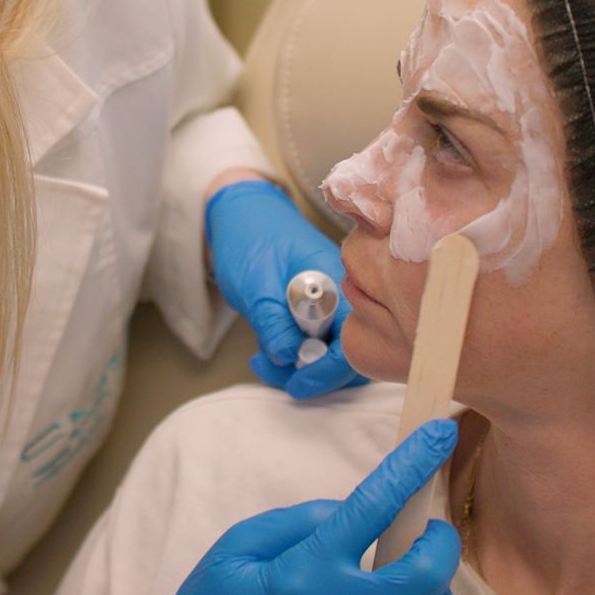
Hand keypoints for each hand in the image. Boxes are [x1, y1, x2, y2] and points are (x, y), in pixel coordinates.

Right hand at [163, 419, 460, 594]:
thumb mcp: (239, 547)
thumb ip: (300, 520)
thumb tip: (353, 509)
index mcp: (306, 572)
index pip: (373, 505)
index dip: (411, 464)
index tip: (438, 432)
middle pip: (426, 574)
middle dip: (441, 541)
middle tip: (429, 530)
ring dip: (433, 590)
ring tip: (405, 577)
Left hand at [206, 179, 365, 397]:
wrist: (242, 211)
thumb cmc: (249, 237)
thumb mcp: (255, 283)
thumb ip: (273, 321)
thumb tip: (288, 358)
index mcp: (336, 281)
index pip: (352, 340)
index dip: (328, 370)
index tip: (298, 383)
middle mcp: (342, 293)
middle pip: (348, 352)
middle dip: (312, 373)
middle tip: (271, 370)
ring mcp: (331, 302)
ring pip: (331, 353)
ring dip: (298, 367)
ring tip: (261, 360)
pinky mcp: (317, 309)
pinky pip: (317, 343)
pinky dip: (294, 355)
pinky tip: (267, 350)